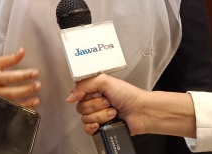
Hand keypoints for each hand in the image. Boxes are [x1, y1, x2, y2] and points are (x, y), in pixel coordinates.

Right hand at [0, 47, 39, 108]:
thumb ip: (9, 59)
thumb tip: (23, 51)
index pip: (10, 77)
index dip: (24, 75)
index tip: (36, 72)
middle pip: (11, 92)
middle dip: (26, 90)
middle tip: (38, 85)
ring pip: (10, 105)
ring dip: (25, 103)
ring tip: (37, 100)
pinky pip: (8, 112)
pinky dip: (19, 111)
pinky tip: (29, 109)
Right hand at [67, 75, 196, 138]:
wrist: (141, 111)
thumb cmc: (128, 95)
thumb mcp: (105, 81)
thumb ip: (84, 85)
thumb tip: (70, 96)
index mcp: (95, 90)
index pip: (78, 94)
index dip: (86, 95)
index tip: (98, 93)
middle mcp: (95, 102)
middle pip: (81, 107)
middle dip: (96, 105)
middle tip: (109, 102)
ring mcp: (98, 115)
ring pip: (85, 118)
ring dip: (101, 115)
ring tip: (113, 112)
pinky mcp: (101, 128)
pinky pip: (87, 130)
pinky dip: (94, 127)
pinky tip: (101, 124)